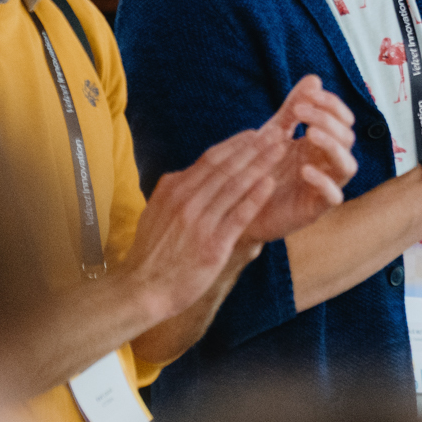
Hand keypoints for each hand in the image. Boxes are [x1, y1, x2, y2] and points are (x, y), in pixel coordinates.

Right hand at [121, 129, 276, 319]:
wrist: (141, 290)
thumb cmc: (150, 253)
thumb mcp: (155, 212)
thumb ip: (173, 192)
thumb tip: (184, 174)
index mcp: (173, 190)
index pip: (210, 158)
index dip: (236, 144)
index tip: (256, 133)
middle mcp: (186, 201)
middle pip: (227, 166)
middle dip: (255, 147)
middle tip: (277, 131)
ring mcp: (200, 222)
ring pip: (235, 185)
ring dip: (261, 163)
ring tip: (281, 149)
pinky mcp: (212, 244)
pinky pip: (238, 215)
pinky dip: (255, 197)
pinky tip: (271, 183)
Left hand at [240, 75, 358, 245]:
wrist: (239, 206)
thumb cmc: (260, 169)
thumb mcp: (274, 133)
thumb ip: (294, 108)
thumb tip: (314, 78)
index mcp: (320, 143)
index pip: (342, 120)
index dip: (332, 105)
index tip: (309, 95)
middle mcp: (327, 163)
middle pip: (347, 138)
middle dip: (328, 120)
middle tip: (302, 111)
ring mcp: (324, 186)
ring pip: (348, 165)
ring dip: (333, 146)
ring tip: (309, 134)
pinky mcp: (315, 209)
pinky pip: (333, 197)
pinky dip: (324, 182)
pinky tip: (305, 170)